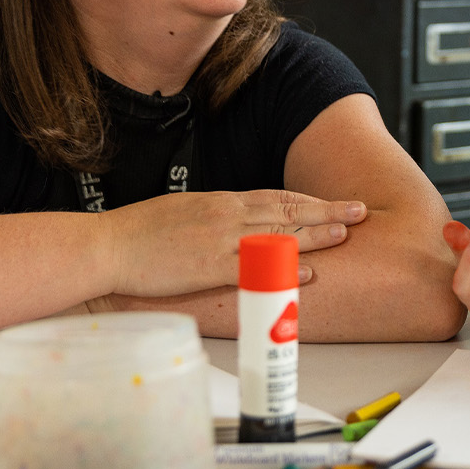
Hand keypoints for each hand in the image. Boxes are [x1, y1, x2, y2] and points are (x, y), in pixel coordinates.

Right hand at [99, 190, 362, 298]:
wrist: (110, 244)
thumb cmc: (141, 232)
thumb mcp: (185, 213)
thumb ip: (216, 217)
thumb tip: (239, 221)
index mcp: (221, 202)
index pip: (276, 198)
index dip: (310, 201)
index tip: (336, 202)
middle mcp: (227, 215)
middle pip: (287, 211)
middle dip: (327, 211)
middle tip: (360, 210)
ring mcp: (220, 240)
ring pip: (278, 234)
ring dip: (315, 233)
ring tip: (346, 233)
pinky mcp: (208, 266)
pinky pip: (255, 267)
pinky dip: (284, 268)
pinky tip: (307, 270)